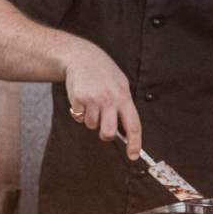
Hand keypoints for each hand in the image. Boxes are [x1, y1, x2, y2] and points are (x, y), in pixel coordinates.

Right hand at [63, 43, 141, 158]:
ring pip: (91, 125)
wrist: (82, 57)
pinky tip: (82, 99)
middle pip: (109, 133)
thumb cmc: (104, 74)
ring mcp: (93, 99)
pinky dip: (79, 112)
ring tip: (92, 102)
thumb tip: (126, 132)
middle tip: (103, 128)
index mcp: (124, 97)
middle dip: (105, 135)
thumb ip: (124, 106)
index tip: (133, 156)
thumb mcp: (121, 85)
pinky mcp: (77, 99)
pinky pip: (78, 117)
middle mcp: (109, 99)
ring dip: (91, 119)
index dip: (134, 143)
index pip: (133, 125)